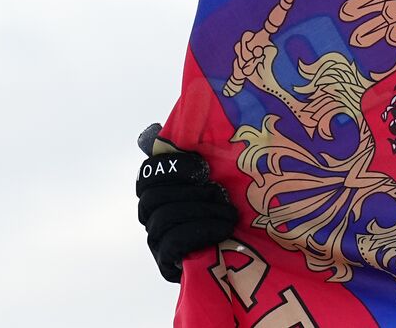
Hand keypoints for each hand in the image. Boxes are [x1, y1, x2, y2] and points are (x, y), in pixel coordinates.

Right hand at [135, 123, 237, 282]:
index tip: (201, 165)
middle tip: (220, 192)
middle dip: (190, 192)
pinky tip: (224, 228)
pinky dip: (202, 231)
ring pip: (164, 220)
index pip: (148, 174)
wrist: (247, 249)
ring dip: (202, 212)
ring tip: (230, 213)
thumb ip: (191, 151)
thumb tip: (152, 131)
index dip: (171, 167)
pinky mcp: (167, 265)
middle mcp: (151, 216)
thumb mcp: (216, 175)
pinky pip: (172, 244)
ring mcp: (157, 241)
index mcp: (160, 189)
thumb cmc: (229, 205)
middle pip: (152, 198)